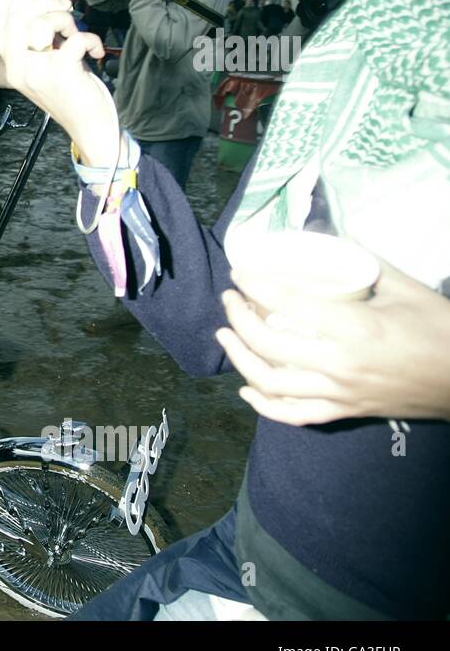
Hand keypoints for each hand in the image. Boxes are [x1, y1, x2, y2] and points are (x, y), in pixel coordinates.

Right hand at [0, 0, 116, 165]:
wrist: (88, 126)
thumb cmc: (69, 94)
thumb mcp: (43, 68)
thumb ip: (36, 43)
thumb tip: (40, 9)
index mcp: (11, 67)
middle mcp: (19, 69)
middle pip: (17, 19)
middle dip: (44, 3)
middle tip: (63, 7)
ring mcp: (38, 71)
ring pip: (42, 23)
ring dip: (66, 21)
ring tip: (75, 34)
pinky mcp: (62, 70)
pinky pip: (75, 37)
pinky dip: (91, 39)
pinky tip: (93, 51)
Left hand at [215, 260, 449, 424]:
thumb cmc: (442, 331)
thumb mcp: (407, 289)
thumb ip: (369, 262)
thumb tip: (339, 235)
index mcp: (355, 328)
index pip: (288, 303)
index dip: (255, 285)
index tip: (240, 272)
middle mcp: (339, 364)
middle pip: (268, 343)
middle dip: (238, 318)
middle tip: (229, 299)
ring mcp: (339, 393)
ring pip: (271, 382)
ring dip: (239, 358)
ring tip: (224, 335)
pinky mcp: (344, 412)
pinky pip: (293, 414)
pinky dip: (265, 404)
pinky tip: (248, 390)